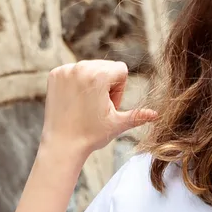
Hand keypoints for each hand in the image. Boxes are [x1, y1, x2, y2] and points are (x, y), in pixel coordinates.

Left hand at [42, 60, 156, 156]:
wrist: (62, 144)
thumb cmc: (91, 135)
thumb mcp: (118, 123)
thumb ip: (138, 115)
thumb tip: (156, 115)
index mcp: (98, 76)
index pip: (121, 69)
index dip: (120, 90)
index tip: (109, 105)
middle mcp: (80, 68)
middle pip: (106, 66)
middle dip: (107, 85)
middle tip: (97, 107)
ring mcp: (65, 70)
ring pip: (90, 68)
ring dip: (93, 83)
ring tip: (86, 105)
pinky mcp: (55, 75)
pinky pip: (74, 71)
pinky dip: (78, 83)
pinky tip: (76, 101)